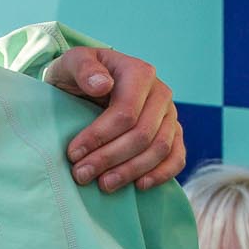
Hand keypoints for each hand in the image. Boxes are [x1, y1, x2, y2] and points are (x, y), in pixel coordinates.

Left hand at [44, 46, 184, 191]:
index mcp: (139, 72)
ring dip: (131, 171)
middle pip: (142, 134)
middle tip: (82, 174)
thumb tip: (103, 85)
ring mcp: (170, 115)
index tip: (73, 153)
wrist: (90, 84)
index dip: (100, 136)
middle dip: (110, 158)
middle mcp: (161, 93)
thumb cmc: (79, 75)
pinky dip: (161, 175)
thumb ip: (83, 68)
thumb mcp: (72, 63)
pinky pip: (177, 157)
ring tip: (103, 184)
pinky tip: (138, 185)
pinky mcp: (173, 134)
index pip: (126, 112)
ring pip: (160, 149)